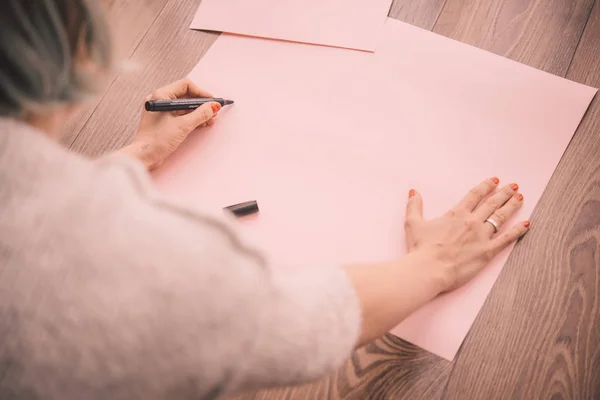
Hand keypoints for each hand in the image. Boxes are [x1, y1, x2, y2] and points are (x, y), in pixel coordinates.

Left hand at [122, 78, 220, 169]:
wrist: (143, 157)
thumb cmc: (156, 140)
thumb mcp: (183, 125)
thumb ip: (200, 114)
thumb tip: (213, 106)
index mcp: (161, 96)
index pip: (186, 86)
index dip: (201, 93)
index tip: (212, 101)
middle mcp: (160, 100)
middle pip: (186, 96)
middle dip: (201, 104)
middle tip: (214, 110)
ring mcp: (162, 111)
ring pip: (185, 106)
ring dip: (198, 112)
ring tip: (210, 119)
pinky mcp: (164, 121)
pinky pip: (181, 115)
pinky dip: (192, 118)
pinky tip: (202, 123)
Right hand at [405, 177, 529, 290]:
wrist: (429, 269)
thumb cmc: (421, 248)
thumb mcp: (413, 223)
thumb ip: (414, 206)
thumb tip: (414, 192)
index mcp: (456, 214)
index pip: (475, 195)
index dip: (485, 186)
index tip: (494, 180)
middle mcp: (472, 221)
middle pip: (491, 203)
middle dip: (504, 193)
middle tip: (513, 186)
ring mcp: (481, 236)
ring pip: (500, 217)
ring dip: (511, 206)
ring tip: (520, 198)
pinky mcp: (487, 251)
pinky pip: (506, 239)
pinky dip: (518, 231)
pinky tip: (526, 224)